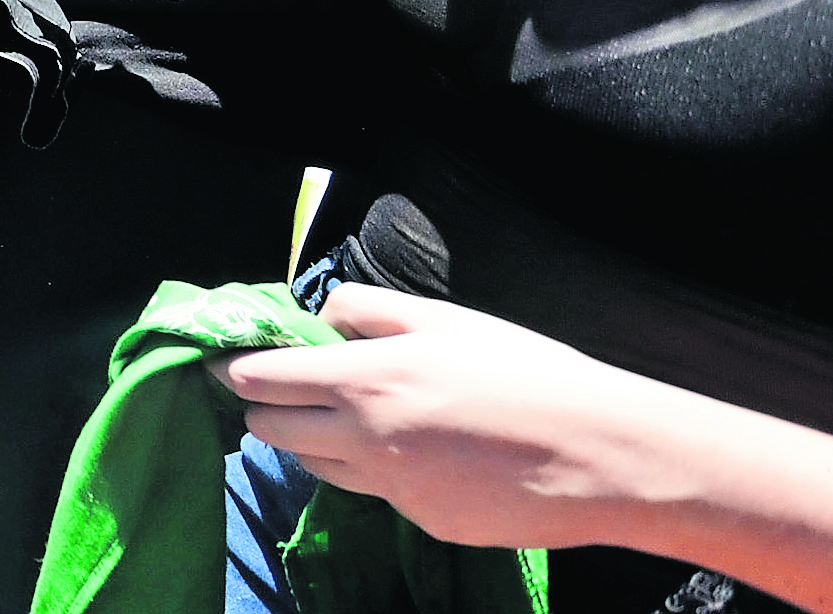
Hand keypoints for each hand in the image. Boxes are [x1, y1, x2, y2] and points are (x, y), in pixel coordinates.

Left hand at [222, 286, 678, 548]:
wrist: (603, 456)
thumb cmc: (528, 373)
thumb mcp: (444, 318)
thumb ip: (368, 310)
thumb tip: (319, 317)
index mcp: (364, 380)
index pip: (261, 380)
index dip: (236, 369)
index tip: (229, 362)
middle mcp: (364, 439)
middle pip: (271, 429)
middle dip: (265, 407)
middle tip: (282, 388)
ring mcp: (392, 488)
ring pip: (316, 465)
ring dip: (312, 440)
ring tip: (345, 417)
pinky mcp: (422, 521)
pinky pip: (374, 492)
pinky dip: (375, 470)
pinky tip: (415, 451)